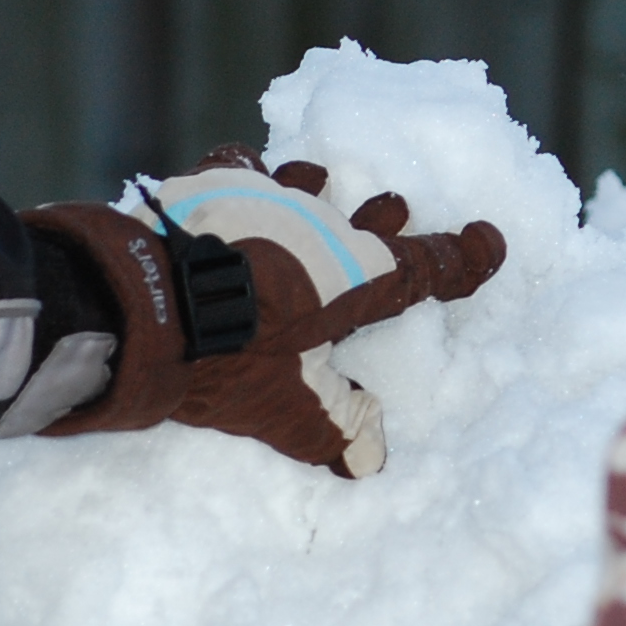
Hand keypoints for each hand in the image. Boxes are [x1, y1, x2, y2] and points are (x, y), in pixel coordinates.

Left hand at [20, 148, 505, 476]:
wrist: (135, 307)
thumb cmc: (224, 361)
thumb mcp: (284, 408)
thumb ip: (332, 428)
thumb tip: (371, 461)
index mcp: (353, 278)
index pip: (425, 267)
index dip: (462, 258)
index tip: (489, 243)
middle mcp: (321, 227)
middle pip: (371, 215)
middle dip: (386, 217)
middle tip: (394, 210)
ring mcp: (265, 197)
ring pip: (307, 178)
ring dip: (316, 187)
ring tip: (316, 183)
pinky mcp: (209, 183)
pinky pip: (237, 164)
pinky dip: (244, 172)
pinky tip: (236, 175)